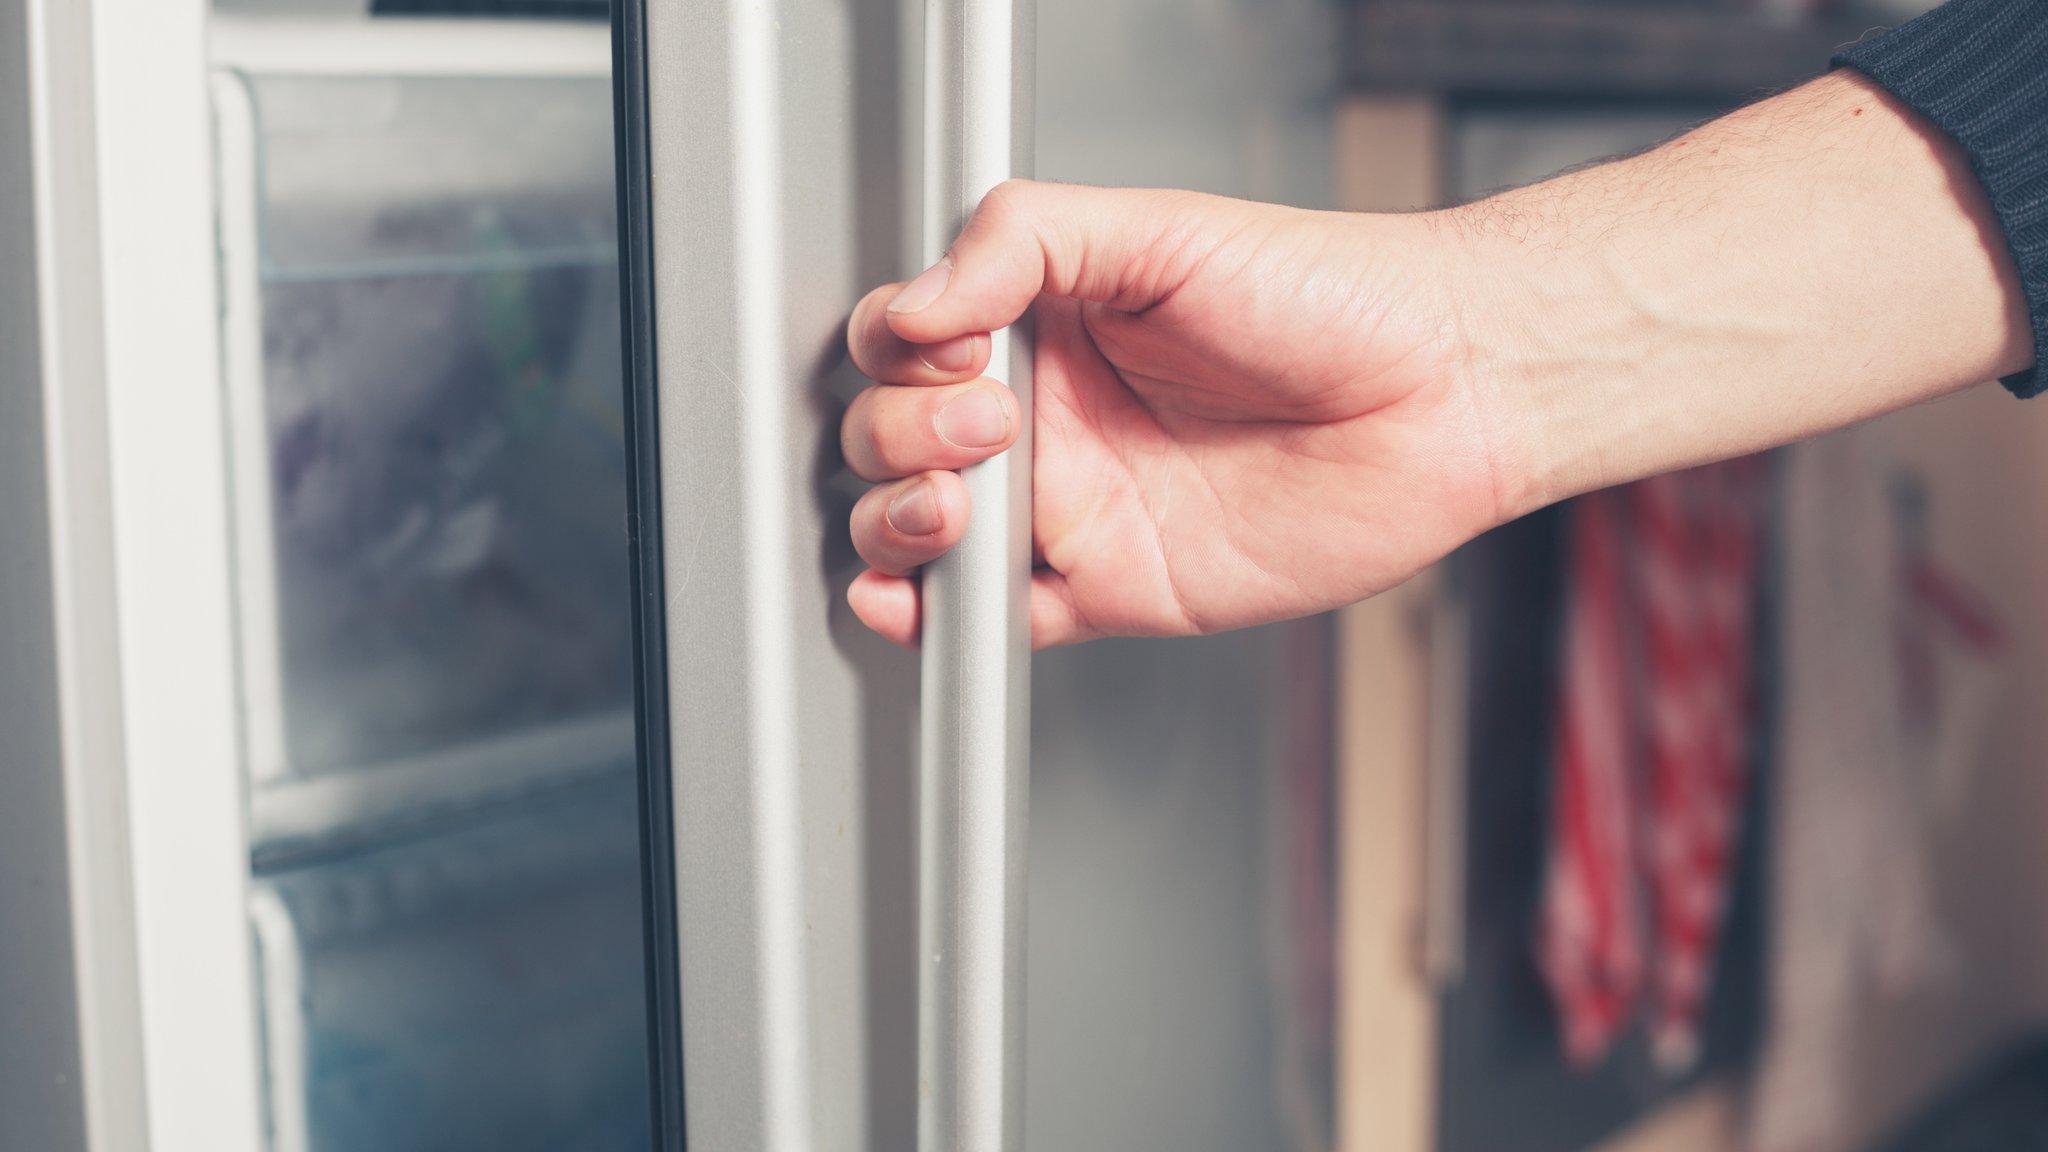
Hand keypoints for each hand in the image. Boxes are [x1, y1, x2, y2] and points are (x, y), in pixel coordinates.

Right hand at [840, 181, 1509, 647]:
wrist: (1439, 394)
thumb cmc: (1328, 296)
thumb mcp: (1159, 227)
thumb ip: (1020, 242)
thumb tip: (915, 304)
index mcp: (1045, 322)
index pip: (907, 344)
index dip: (901, 353)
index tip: (952, 346)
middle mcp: (1049, 415)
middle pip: (893, 440)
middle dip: (901, 438)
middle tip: (991, 423)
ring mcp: (1075, 505)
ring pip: (923, 534)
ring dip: (896, 524)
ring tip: (953, 505)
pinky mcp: (1112, 587)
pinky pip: (998, 619)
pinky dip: (935, 622)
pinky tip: (915, 601)